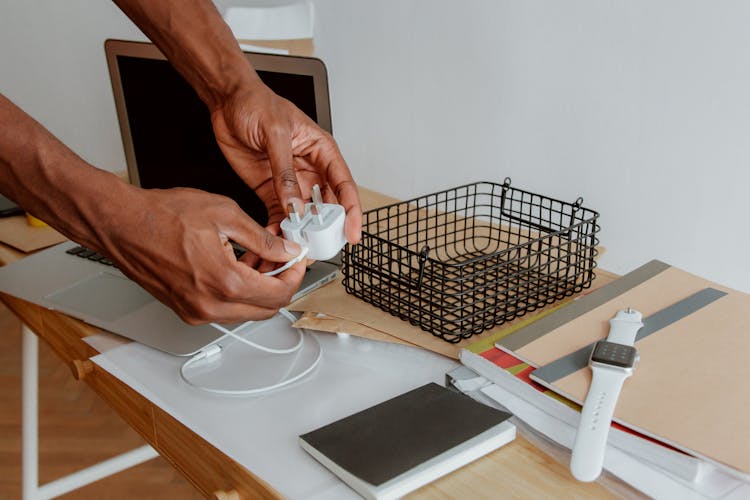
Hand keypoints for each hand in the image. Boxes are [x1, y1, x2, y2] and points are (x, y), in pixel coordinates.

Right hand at [95, 185, 305, 323]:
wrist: (120, 224)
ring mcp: (196, 311)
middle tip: (281, 257)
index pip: (279, 294)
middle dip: (280, 283)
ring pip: (246, 311)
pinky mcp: (186, 309)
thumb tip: (285, 250)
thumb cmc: (160, 215)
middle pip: (266, 309)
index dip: (295, 275)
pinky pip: (225, 308)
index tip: (297, 259)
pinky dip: (238, 291)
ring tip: (256, 256)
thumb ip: (262, 238)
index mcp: (224, 283)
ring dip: (259, 288)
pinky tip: (236, 264)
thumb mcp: (224, 214)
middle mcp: (209, 305)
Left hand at [210, 82, 362, 242]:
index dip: (351, 211)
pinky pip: (279, 215)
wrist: (226, 101)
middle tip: (319, 246)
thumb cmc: (257, 103)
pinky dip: (277, 229)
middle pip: (327, 206)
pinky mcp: (270, 190)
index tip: (351, 233)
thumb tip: (295, 205)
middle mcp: (310, 169)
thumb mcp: (275, 134)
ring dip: (300, 232)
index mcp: (322, 151)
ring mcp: (290, 182)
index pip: (344, 185)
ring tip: (294, 246)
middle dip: (325, 229)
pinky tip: (273, 237)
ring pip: (303, 215)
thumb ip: (285, 172)